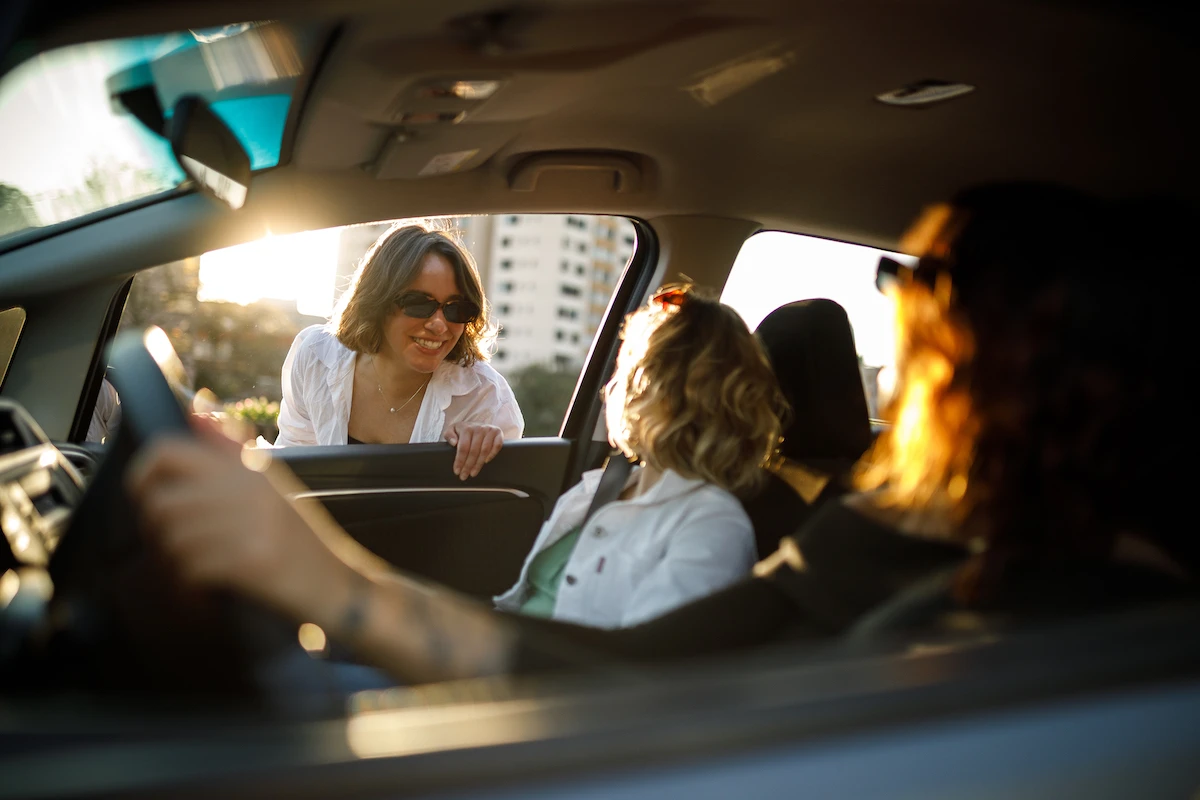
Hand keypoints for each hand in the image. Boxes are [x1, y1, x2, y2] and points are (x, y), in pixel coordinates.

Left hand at [126, 420, 354, 621]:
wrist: (337, 583)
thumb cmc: (301, 539)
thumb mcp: (271, 485)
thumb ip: (230, 450)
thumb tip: (193, 411)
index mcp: (250, 468)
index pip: (169, 452)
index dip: (143, 473)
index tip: (145, 494)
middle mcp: (249, 490)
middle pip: (162, 503)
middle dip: (158, 530)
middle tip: (173, 542)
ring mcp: (252, 524)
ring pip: (174, 539)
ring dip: (177, 559)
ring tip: (197, 565)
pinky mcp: (252, 560)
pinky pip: (193, 568)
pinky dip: (192, 584)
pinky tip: (208, 587)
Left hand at [444, 422, 503, 479]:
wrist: (478, 423)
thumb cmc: (464, 430)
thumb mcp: (452, 429)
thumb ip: (449, 434)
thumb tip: (454, 443)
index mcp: (467, 428)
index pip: (463, 447)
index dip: (460, 461)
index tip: (457, 471)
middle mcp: (479, 428)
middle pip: (473, 451)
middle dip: (468, 465)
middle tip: (464, 476)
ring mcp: (490, 430)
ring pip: (484, 450)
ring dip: (479, 464)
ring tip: (473, 473)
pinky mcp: (498, 432)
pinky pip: (497, 445)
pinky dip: (492, 454)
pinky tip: (486, 462)